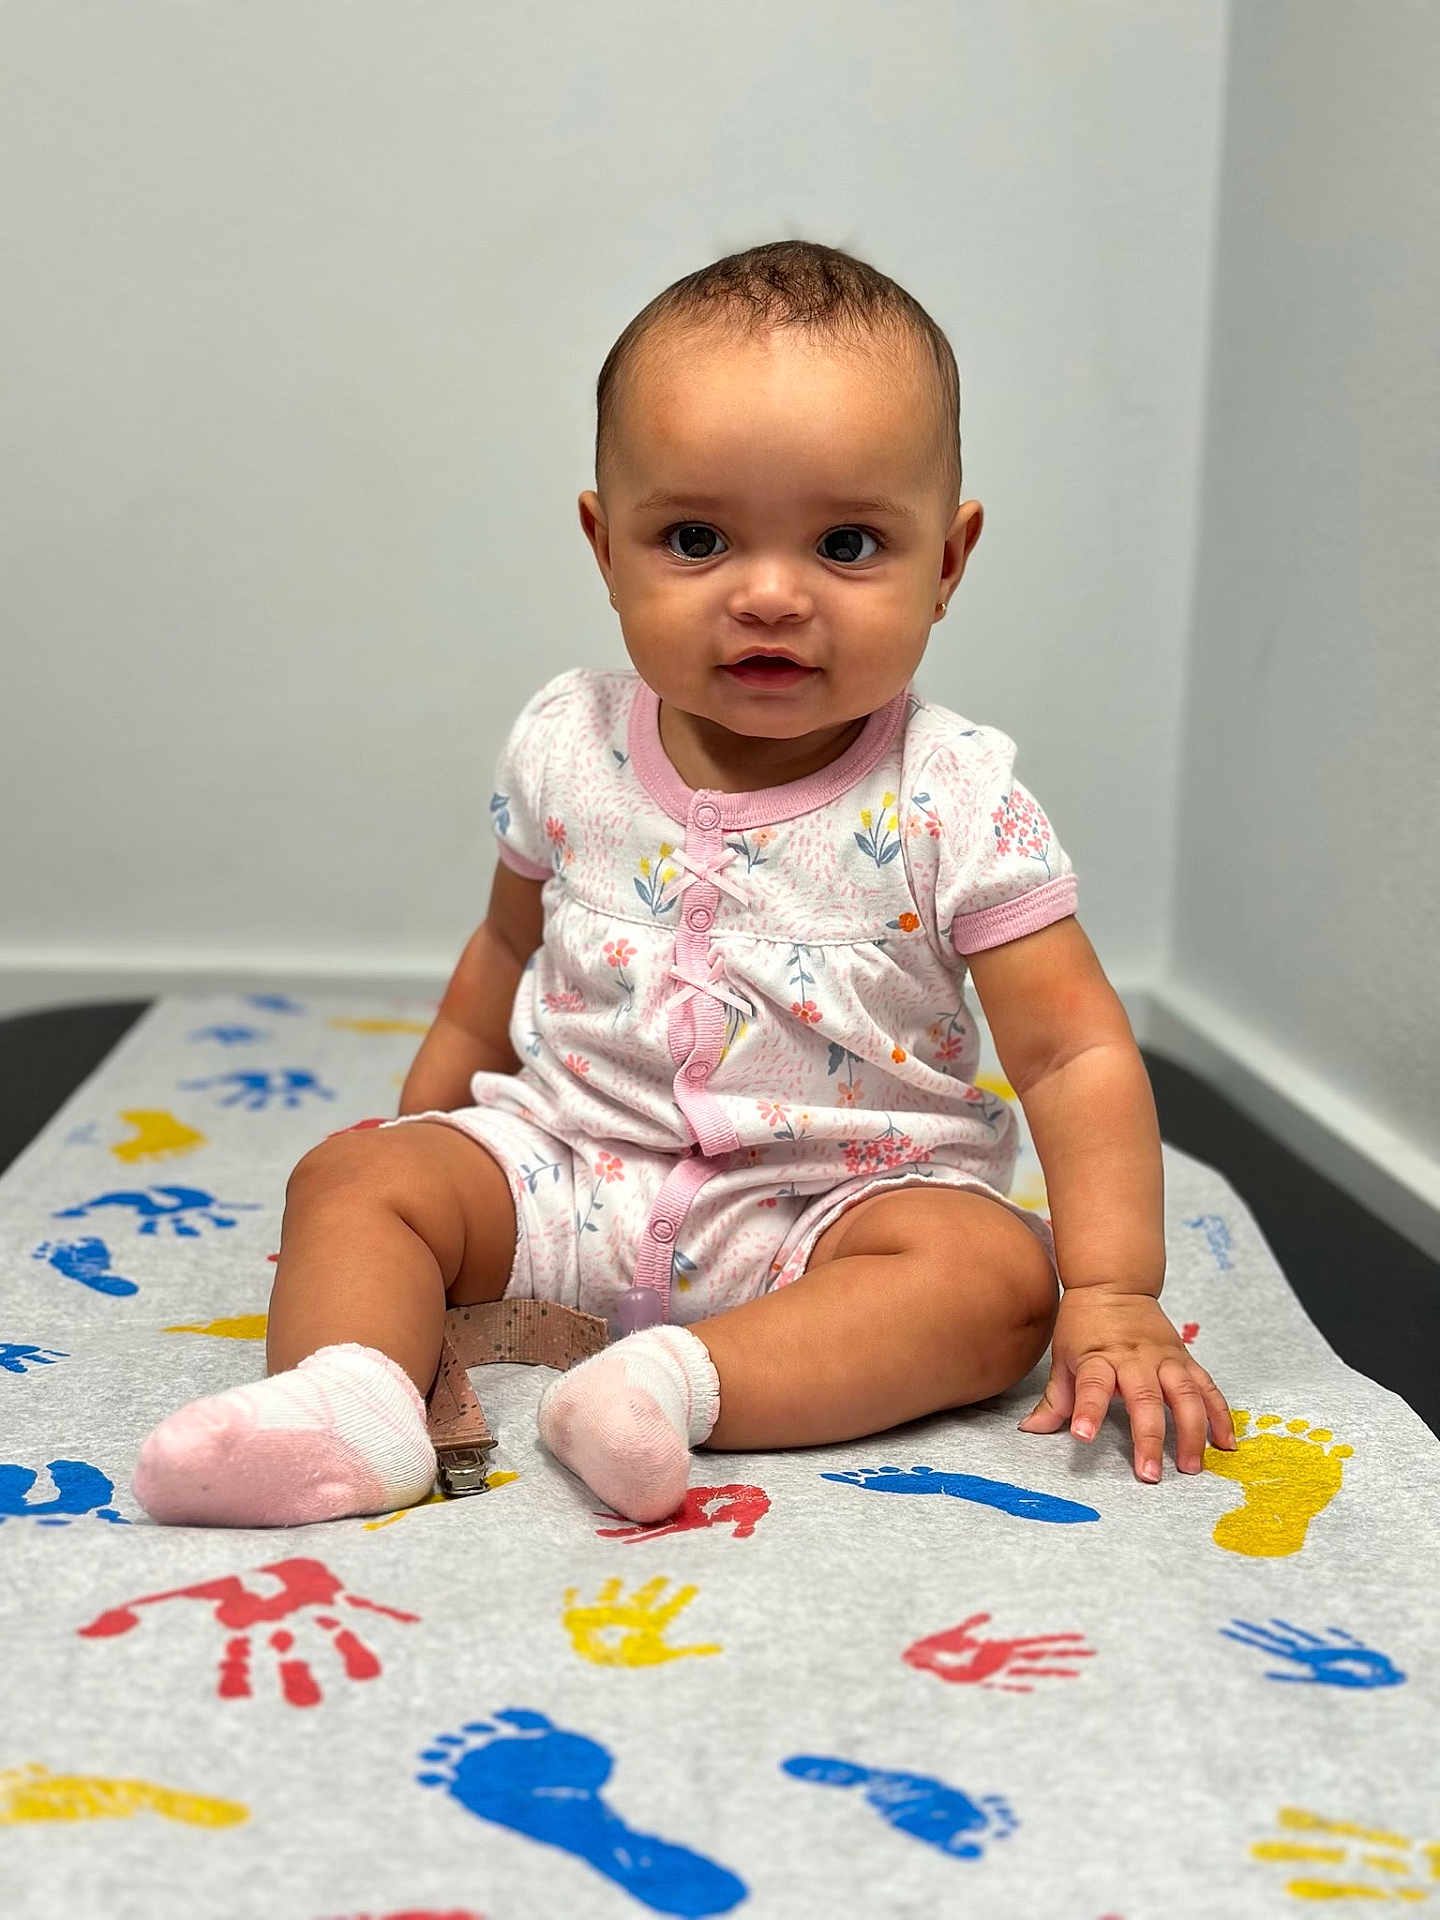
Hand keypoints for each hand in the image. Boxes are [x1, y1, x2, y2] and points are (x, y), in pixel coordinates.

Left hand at [1017, 1288, 1235, 1481]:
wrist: (1113, 1283)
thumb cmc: (1084, 1324)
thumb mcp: (1063, 1356)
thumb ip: (1055, 1398)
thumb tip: (1030, 1430)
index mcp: (1099, 1357)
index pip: (1092, 1384)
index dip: (1087, 1410)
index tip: (1082, 1436)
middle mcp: (1134, 1358)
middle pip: (1145, 1398)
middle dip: (1149, 1437)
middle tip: (1149, 1474)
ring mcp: (1164, 1358)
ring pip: (1184, 1395)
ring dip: (1190, 1432)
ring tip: (1191, 1467)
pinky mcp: (1185, 1359)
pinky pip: (1208, 1388)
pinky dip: (1220, 1415)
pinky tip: (1225, 1443)